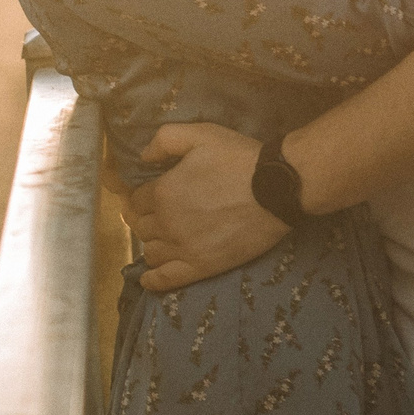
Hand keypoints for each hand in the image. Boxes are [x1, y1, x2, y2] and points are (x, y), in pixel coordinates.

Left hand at [125, 122, 290, 290]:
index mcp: (162, 192)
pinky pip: (167, 279)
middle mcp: (167, 223)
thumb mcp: (200, 134)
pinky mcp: (202, 266)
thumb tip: (142, 157)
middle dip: (147, 218)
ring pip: (151, 251)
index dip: (142, 196)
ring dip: (153, 243)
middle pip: (142, 226)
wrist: (277, 188)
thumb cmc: (239, 158)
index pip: (136, 200)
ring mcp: (183, 248)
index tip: (151, 195)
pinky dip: (153, 280)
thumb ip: (164, 140)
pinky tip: (148, 279)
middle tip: (159, 214)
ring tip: (163, 238)